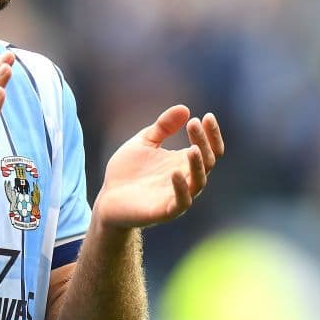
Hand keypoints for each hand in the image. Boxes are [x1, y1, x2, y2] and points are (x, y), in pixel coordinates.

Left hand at [95, 106, 223, 229]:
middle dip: (203, 142)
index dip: (212, 134)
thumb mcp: (144, 143)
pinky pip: (181, 203)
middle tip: (194, 124)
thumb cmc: (127, 172)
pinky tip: (174, 172)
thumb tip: (184, 108)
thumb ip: (162, 127)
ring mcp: (177, 196)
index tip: (207, 116)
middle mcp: (185, 179)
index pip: (209, 149)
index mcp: (182, 163)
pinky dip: (180, 189)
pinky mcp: (164, 211)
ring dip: (198, 165)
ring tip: (193, 148)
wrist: (107, 199)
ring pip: (198, 182)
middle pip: (207, 161)